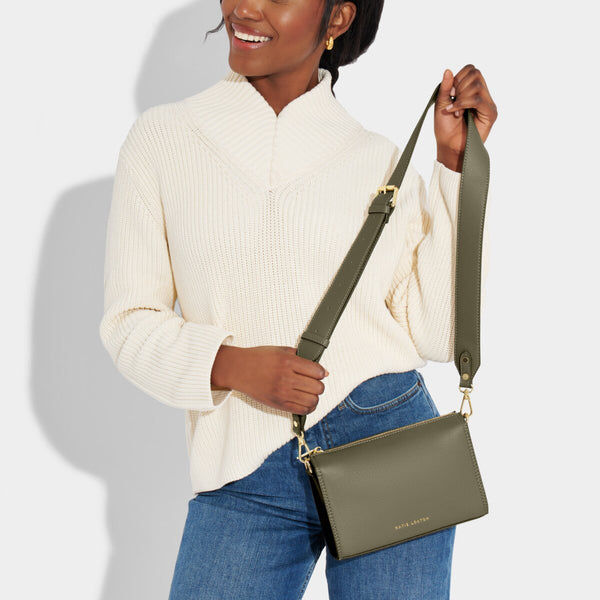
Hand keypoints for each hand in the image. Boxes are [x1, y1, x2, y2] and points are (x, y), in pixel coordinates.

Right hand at [213, 345, 328, 414]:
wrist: (239, 369)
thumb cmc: (258, 358)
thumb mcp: (280, 350)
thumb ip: (301, 357)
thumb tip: (321, 370)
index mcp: (287, 362)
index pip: (317, 371)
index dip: (321, 372)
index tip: (319, 372)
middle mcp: (286, 378)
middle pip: (318, 387)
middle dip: (319, 384)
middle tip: (313, 382)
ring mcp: (282, 393)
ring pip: (312, 400)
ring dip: (314, 396)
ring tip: (309, 392)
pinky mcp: (278, 404)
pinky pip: (302, 410)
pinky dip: (308, 407)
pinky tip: (305, 401)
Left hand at [434, 64, 497, 170]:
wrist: (448, 147)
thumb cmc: (445, 128)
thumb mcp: (441, 103)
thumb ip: (446, 87)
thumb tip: (448, 70)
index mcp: (472, 90)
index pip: (471, 70)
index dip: (458, 77)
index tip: (450, 93)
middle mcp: (482, 95)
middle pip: (475, 74)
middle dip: (459, 86)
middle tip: (453, 102)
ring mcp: (487, 104)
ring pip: (477, 85)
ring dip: (461, 97)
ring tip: (456, 112)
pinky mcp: (490, 114)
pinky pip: (479, 100)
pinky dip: (464, 103)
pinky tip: (456, 113)